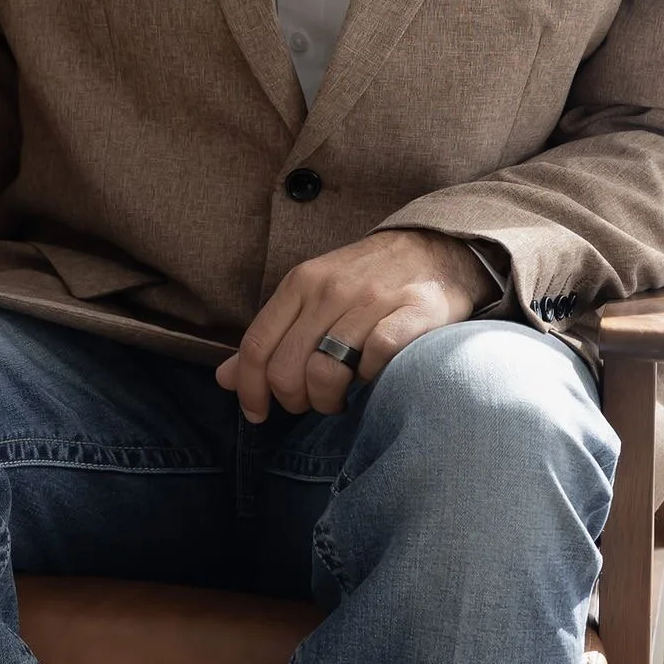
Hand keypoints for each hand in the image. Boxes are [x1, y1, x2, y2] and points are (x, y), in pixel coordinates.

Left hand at [216, 226, 490, 425]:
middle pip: (287, 368)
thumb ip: (270, 337)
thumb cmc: (368, 283)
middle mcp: (331, 288)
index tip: (258, 414)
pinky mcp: (414, 311)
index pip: (257, 345)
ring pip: (326, 372)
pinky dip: (372, 379)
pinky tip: (375, 379)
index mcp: (301, 283)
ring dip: (329, 400)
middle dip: (294, 401)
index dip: (251, 389)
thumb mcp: (311, 298)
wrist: (438, 250)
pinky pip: (377, 358)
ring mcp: (373, 299)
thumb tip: (225, 379)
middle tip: (312, 402)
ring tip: (341, 399)